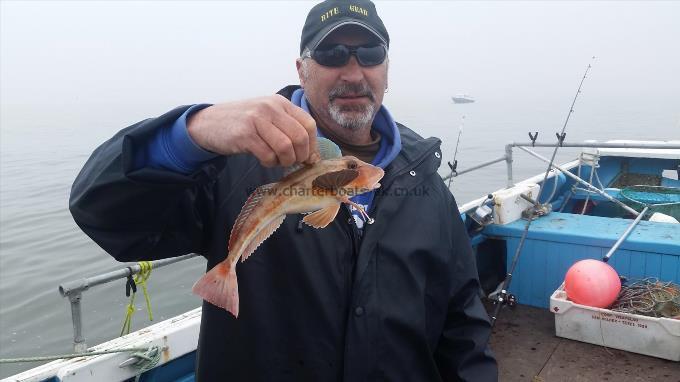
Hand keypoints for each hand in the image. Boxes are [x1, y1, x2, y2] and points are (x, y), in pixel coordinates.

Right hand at [187, 95, 318, 166]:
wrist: (208, 123)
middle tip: (292, 162)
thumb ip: (289, 130)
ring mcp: (256, 120)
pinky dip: (270, 163)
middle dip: (300, 156)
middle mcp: (270, 108)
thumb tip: (313, 157)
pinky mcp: (244, 134)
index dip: (311, 145)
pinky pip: (268, 155)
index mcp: (280, 103)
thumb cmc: (243, 123)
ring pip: (286, 147)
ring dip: (285, 161)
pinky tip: (264, 160)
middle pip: (300, 137)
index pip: (308, 124)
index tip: (306, 156)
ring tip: (277, 161)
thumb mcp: (268, 118)